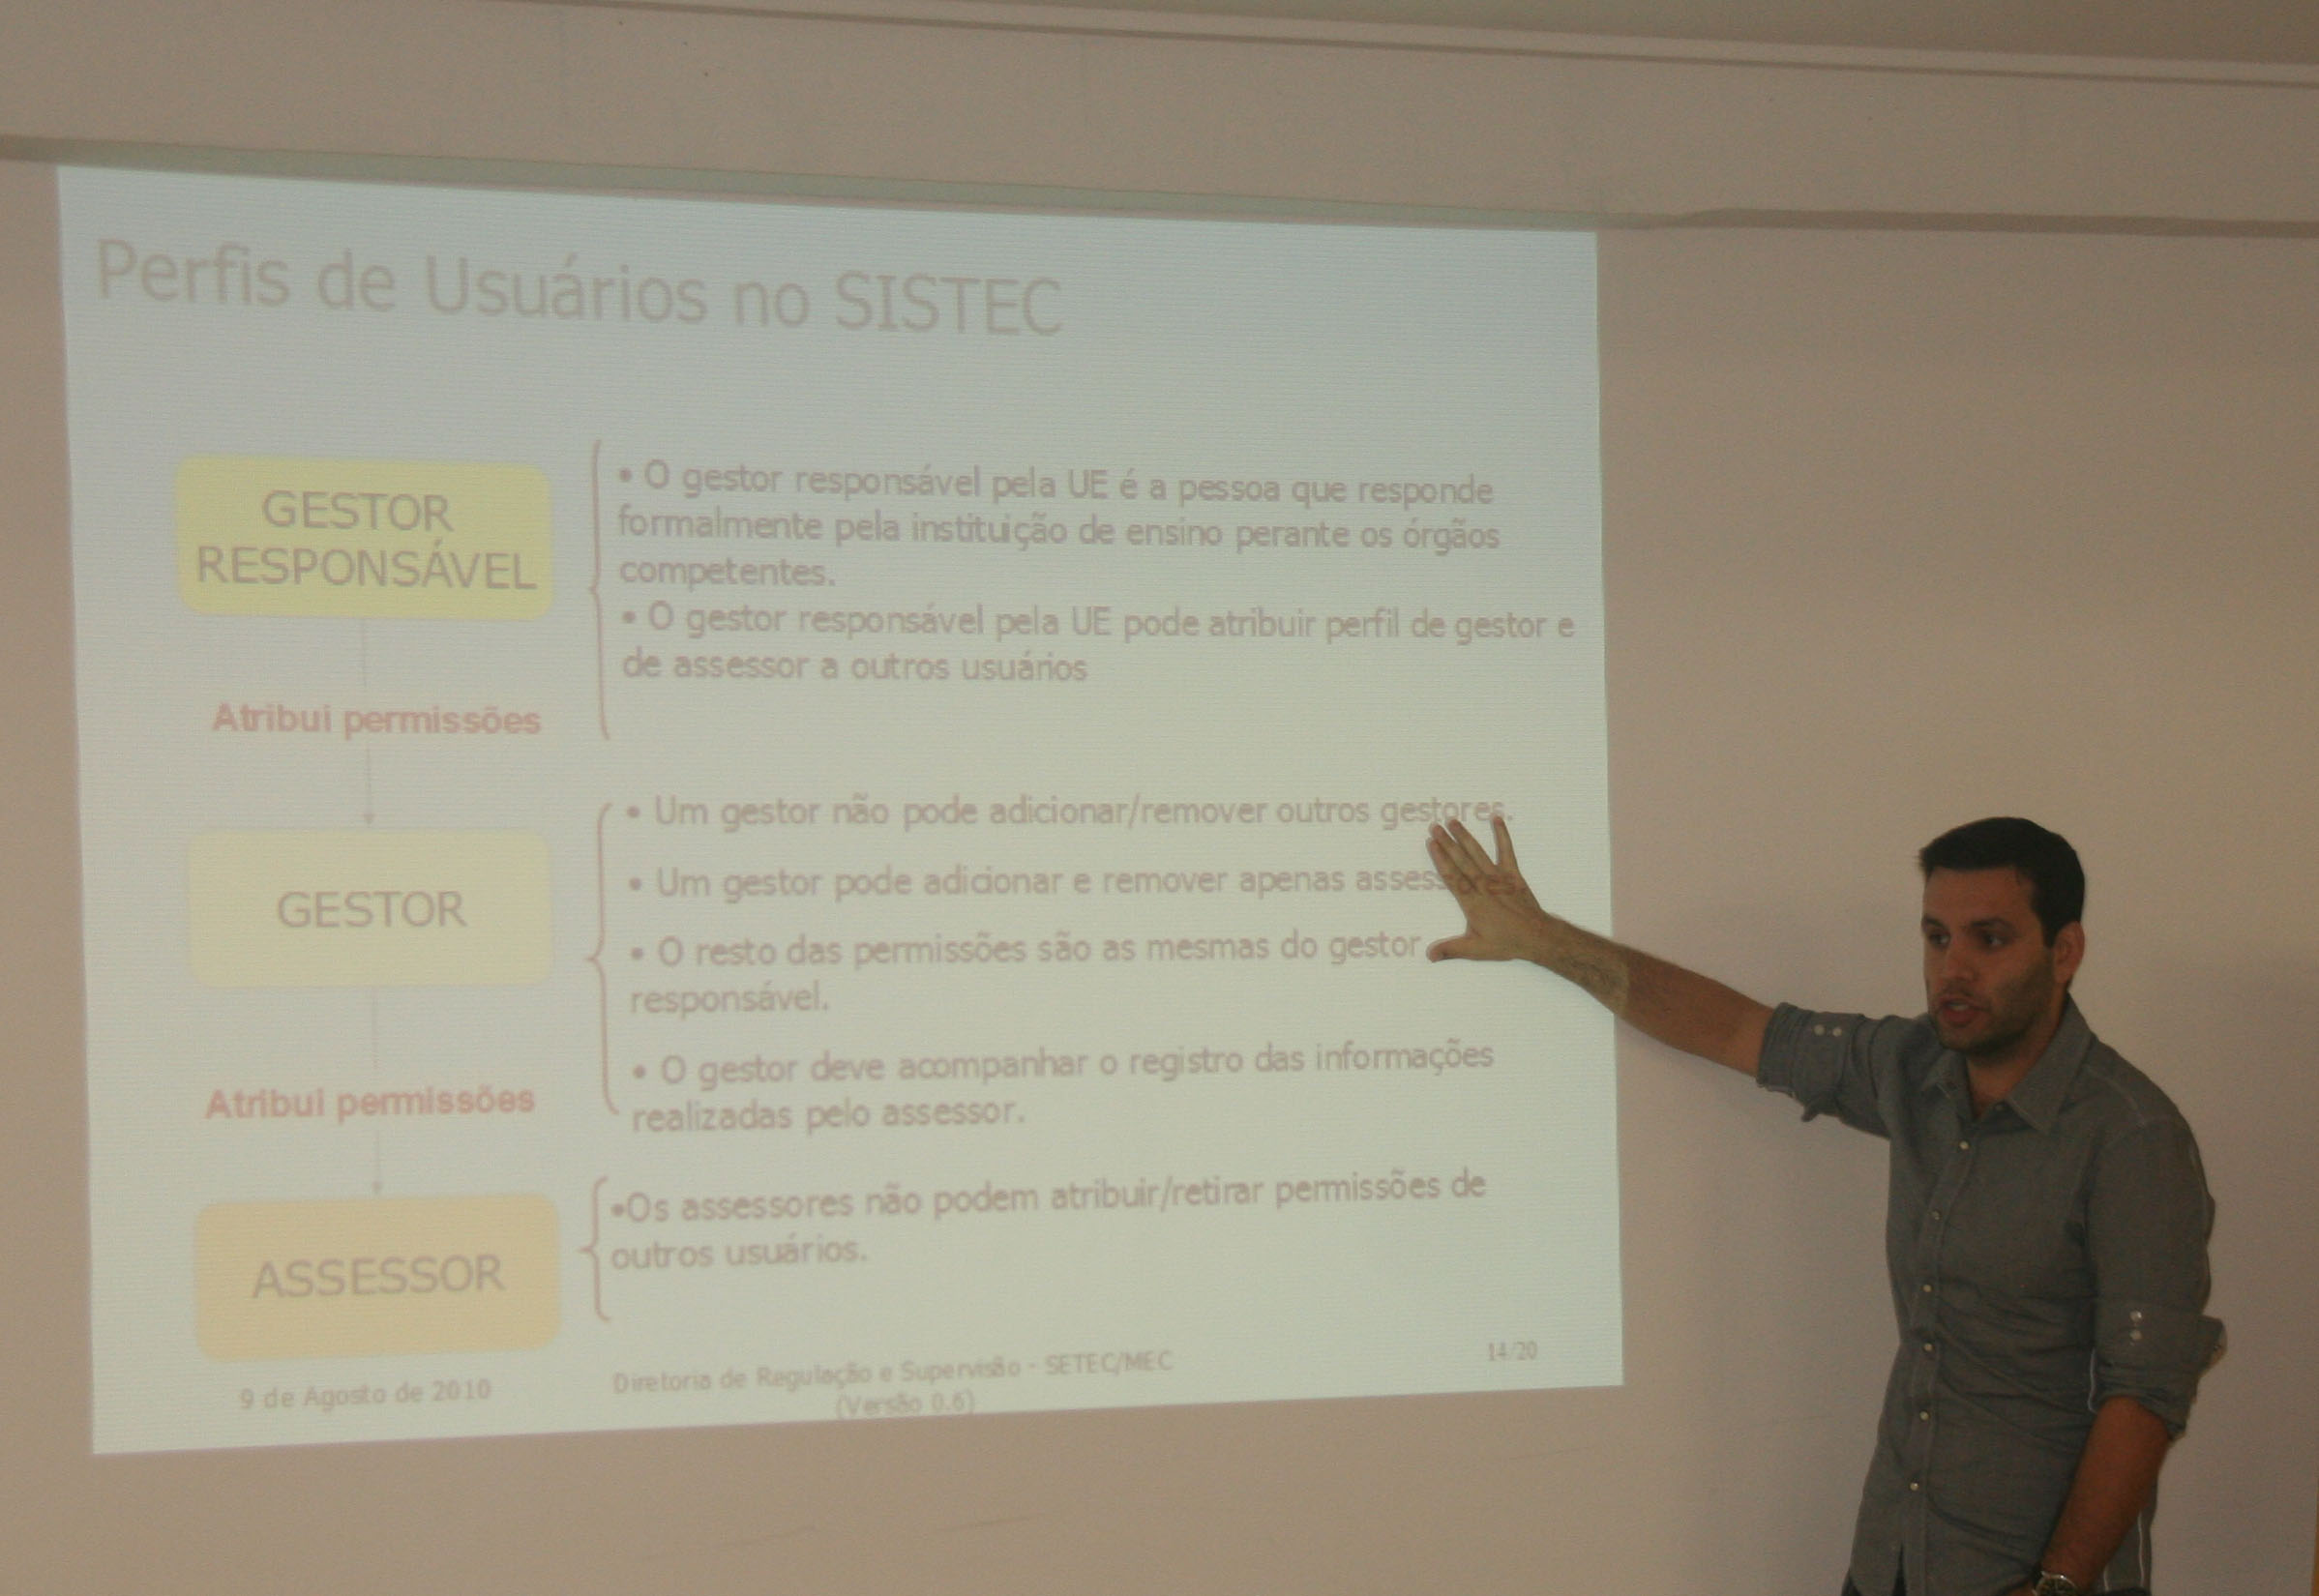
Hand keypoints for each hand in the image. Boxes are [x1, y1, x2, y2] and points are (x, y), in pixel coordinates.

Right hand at [1425, 815, 1553, 962]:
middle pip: (1461, 860)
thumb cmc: (1506, 942)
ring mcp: (1498, 878)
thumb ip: (1451, 950)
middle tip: (1435, 826)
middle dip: (1447, 842)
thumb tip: (1429, 956)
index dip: (1440, 859)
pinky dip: (1502, 835)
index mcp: (1472, 902)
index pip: (1452, 877)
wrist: (1536, 936)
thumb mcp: (1475, 949)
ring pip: (1478, 853)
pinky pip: (1507, 851)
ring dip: (1465, 836)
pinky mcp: (1513, 875)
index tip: (1431, 844)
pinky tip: (1496, 820)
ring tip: (1453, 821)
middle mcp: (1483, 886)